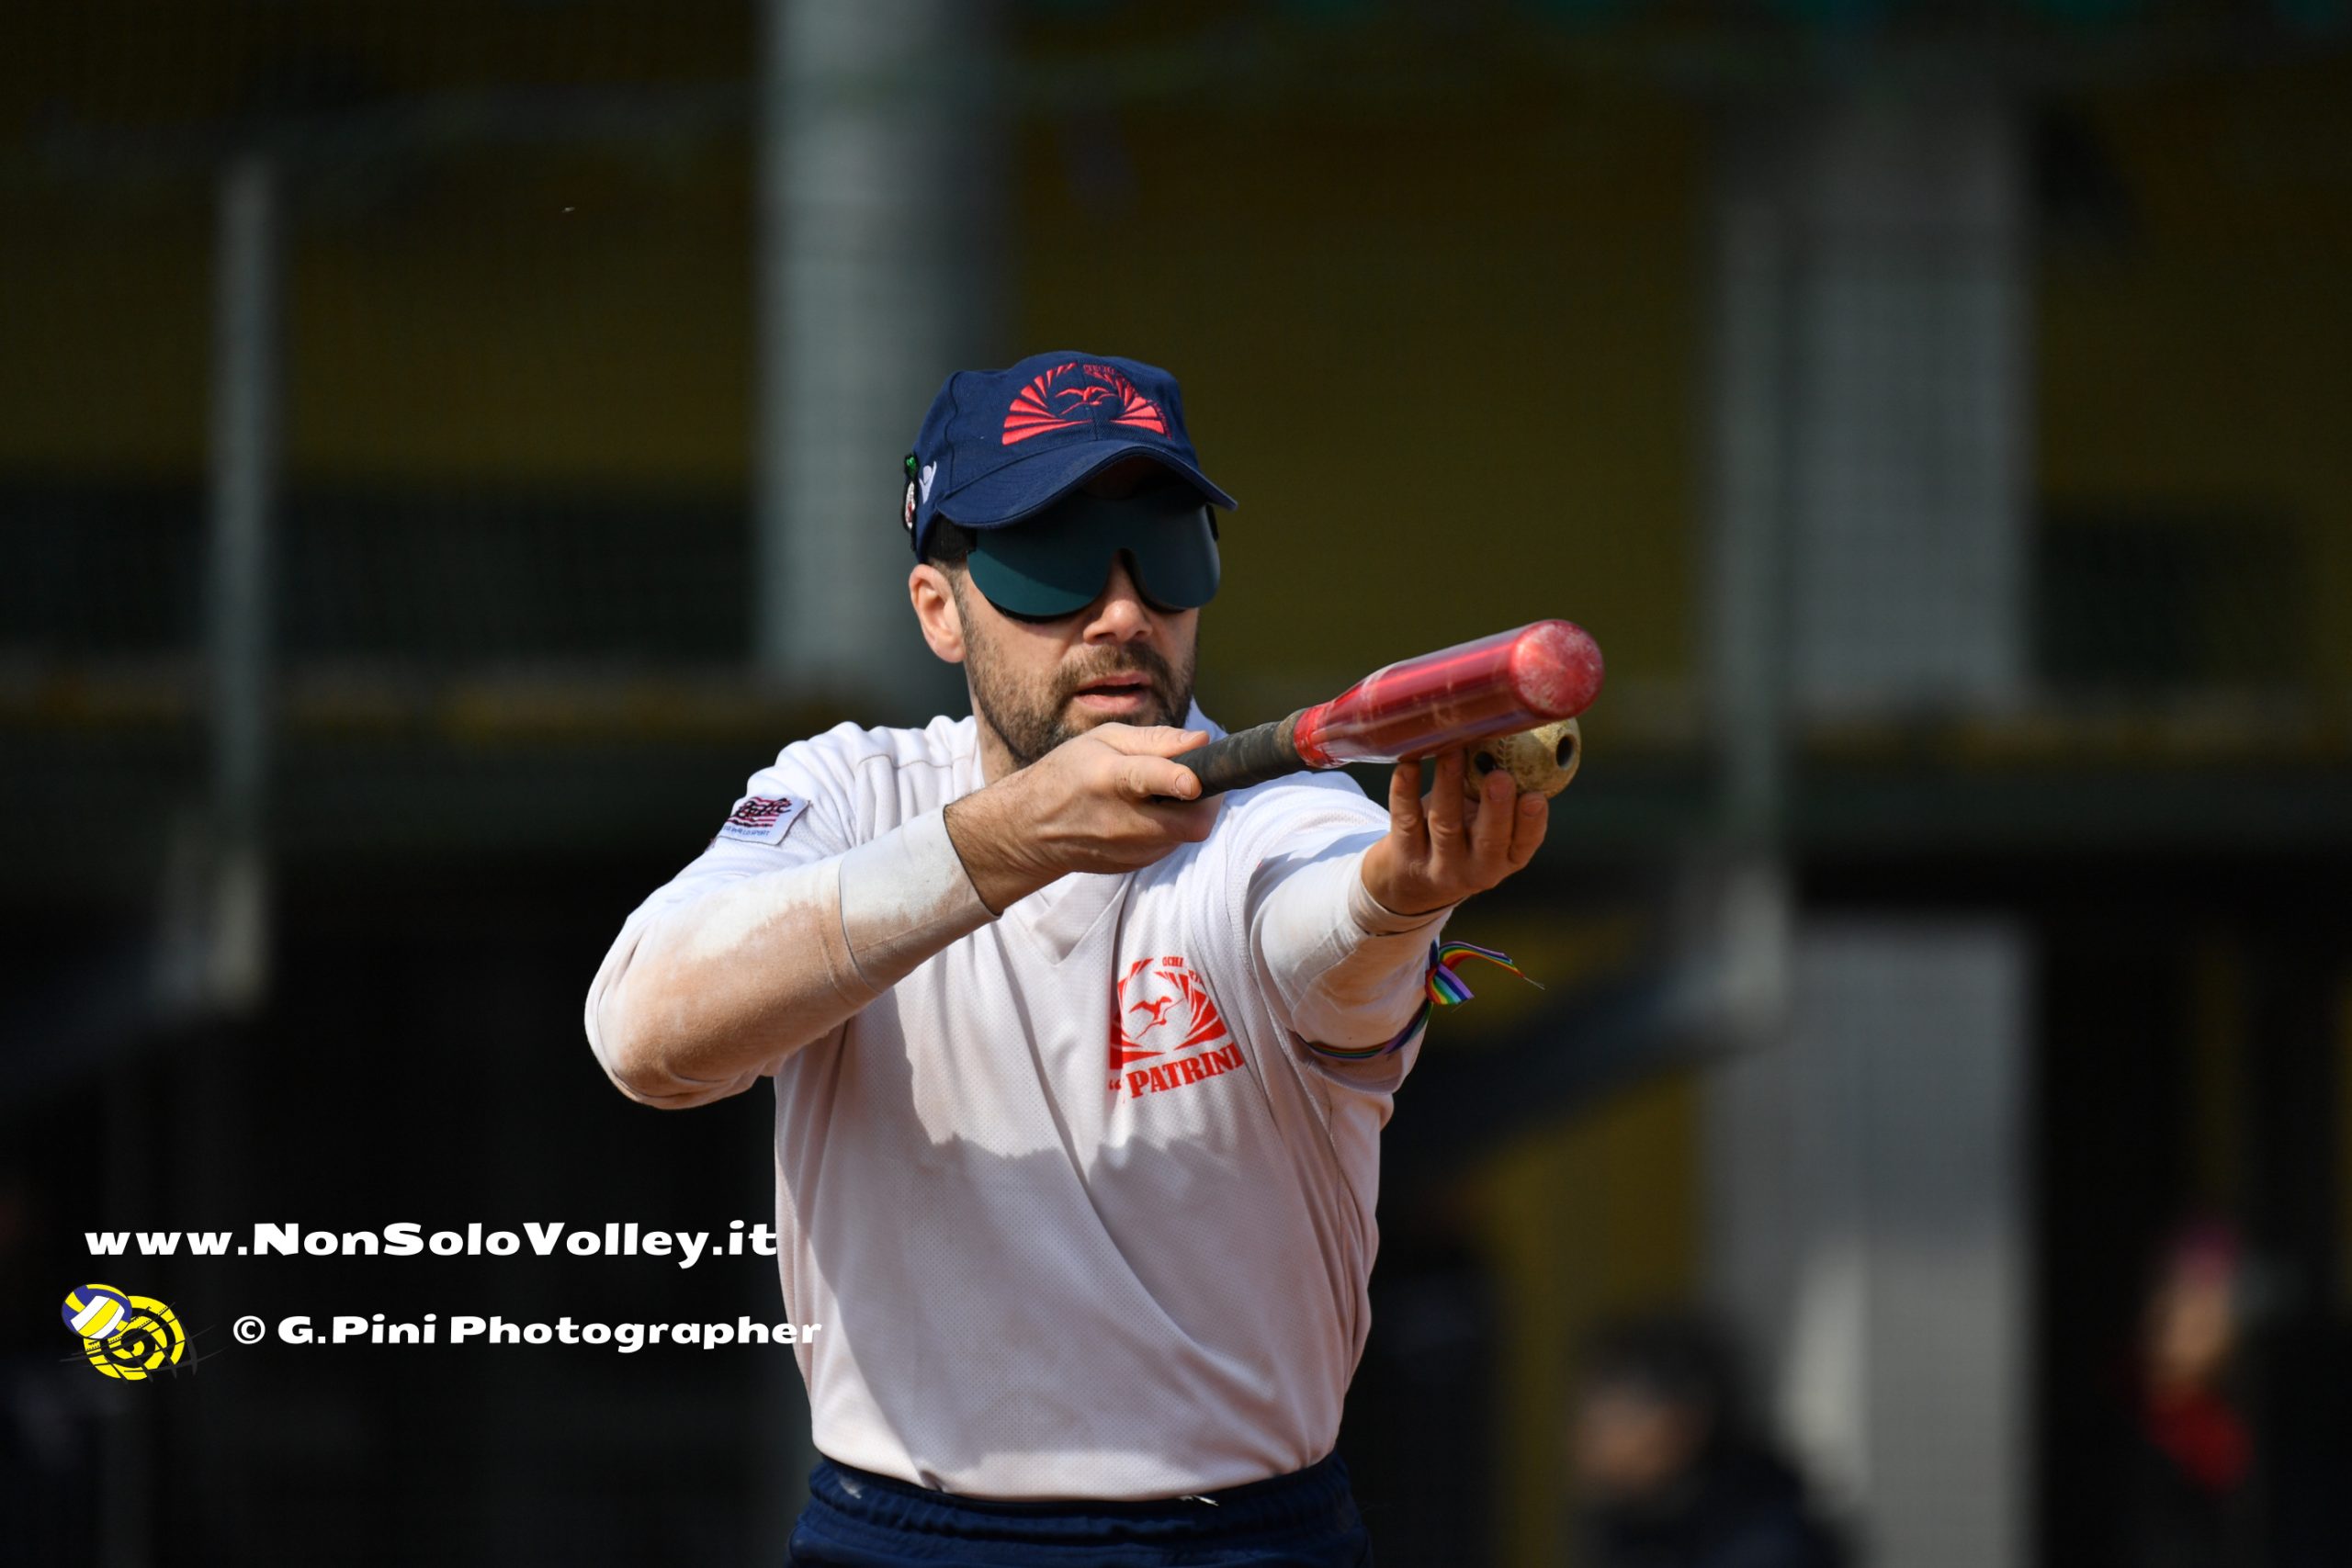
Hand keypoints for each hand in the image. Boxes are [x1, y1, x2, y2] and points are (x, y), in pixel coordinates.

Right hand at [943, 724, 1220, 912]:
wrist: (1031, 830)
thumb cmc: (1068, 774)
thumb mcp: (1103, 740)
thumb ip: (1156, 740)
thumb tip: (1203, 740)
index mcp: (1107, 779)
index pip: (1146, 780)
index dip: (1176, 780)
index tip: (1195, 780)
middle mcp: (1120, 820)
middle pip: (1189, 822)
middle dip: (1210, 798)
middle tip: (1202, 777)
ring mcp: (1129, 850)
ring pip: (1187, 833)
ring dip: (1190, 810)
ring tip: (1165, 793)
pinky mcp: (1135, 865)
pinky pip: (1172, 843)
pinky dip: (1173, 825)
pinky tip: (1150, 813)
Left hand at [1358, 748, 1546, 919]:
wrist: (1410, 880)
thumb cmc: (1462, 835)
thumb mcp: (1486, 823)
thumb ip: (1500, 791)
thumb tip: (1514, 728)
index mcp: (1506, 857)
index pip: (1524, 844)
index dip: (1532, 823)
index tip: (1536, 796)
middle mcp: (1477, 868)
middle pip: (1489, 840)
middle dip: (1496, 809)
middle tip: (1500, 777)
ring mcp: (1439, 865)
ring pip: (1445, 825)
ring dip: (1449, 787)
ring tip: (1453, 753)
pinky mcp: (1404, 854)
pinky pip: (1405, 819)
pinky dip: (1405, 791)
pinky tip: (1409, 765)